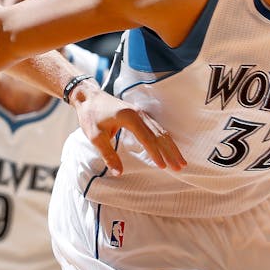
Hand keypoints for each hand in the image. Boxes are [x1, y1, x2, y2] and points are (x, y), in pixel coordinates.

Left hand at [70, 82, 185, 174]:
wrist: (89, 97)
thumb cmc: (91, 116)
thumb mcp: (95, 137)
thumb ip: (108, 155)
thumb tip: (119, 173)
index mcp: (129, 117)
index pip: (147, 138)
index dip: (156, 153)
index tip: (163, 166)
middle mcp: (139, 114)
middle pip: (159, 135)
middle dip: (171, 152)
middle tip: (180, 167)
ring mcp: (141, 113)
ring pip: (161, 131)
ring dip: (171, 147)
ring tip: (181, 161)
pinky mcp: (140, 115)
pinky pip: (157, 128)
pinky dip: (166, 140)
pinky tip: (172, 149)